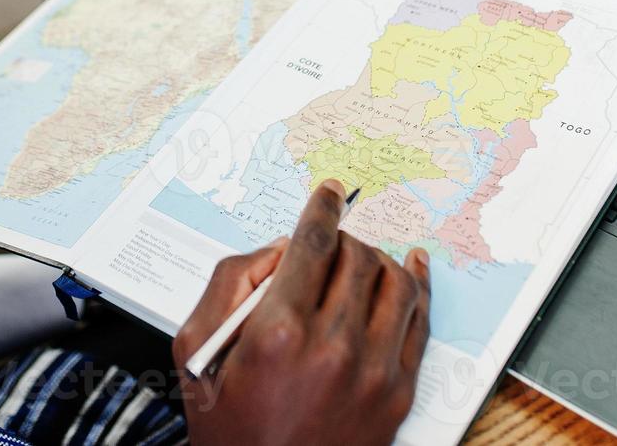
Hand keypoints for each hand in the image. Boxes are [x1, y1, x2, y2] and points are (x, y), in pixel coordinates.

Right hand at [173, 179, 431, 445]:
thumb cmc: (228, 429)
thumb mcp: (196, 351)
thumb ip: (230, 283)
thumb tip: (279, 250)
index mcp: (279, 331)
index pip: (313, 243)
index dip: (322, 209)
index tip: (328, 194)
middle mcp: (333, 347)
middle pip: (355, 257)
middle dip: (341, 239)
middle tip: (327, 245)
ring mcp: (373, 371)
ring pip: (395, 281)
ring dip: (377, 260)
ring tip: (360, 261)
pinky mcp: (397, 392)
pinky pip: (420, 321)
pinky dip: (418, 286)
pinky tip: (412, 269)